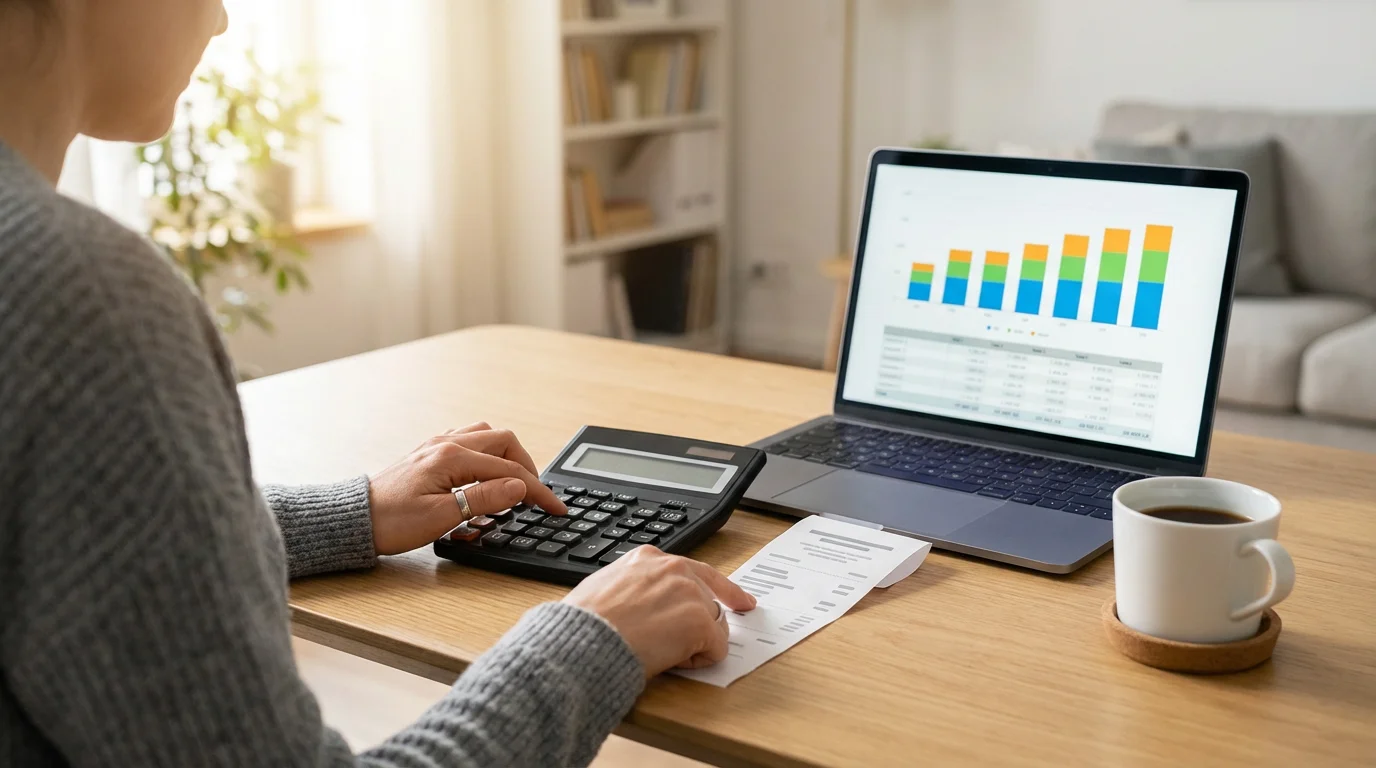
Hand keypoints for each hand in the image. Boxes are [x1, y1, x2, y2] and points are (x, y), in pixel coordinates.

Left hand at [368, 423, 567, 555]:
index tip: (555, 507)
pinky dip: (487, 454)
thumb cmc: (391, 521)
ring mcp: (437, 445)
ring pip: (487, 436)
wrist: (356, 520)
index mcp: (452, 457)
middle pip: (504, 442)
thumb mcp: (441, 517)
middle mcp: (446, 443)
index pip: (509, 470)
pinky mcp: (429, 453)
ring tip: (515, 482)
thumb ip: (484, 498)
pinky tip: (486, 472)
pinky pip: (468, 441)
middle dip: (527, 466)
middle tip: (536, 494)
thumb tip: (520, 486)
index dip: (537, 490)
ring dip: (507, 455)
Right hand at [563, 546, 756, 675]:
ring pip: (713, 625)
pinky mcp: (700, 621)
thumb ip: (634, 589)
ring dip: (694, 643)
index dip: (721, 590)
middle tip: (687, 644)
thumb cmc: (585, 623)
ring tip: (659, 650)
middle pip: (708, 599)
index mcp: (649, 558)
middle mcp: (674, 568)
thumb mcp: (605, 588)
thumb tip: (641, 607)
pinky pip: (716, 649)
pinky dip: (698, 662)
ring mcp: (690, 593)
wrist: (584, 640)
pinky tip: (671, 660)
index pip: (696, 571)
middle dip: (700, 624)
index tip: (742, 601)